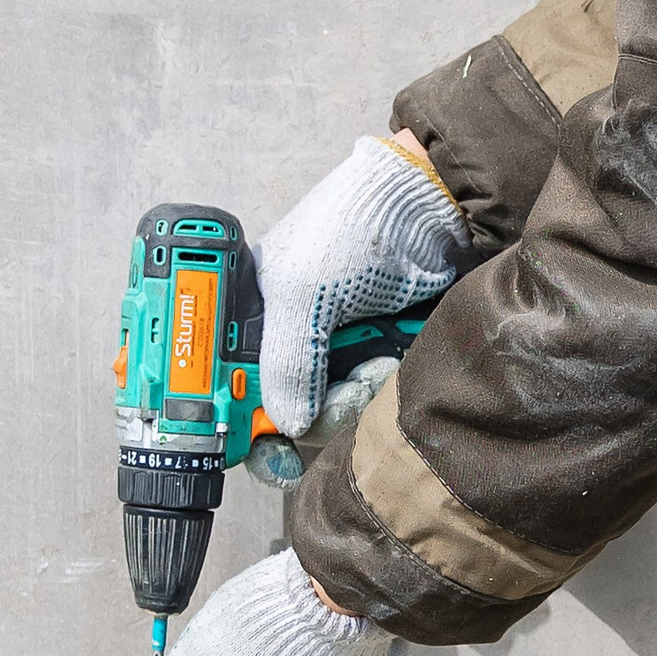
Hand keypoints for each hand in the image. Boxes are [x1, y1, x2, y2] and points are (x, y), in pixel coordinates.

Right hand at [254, 135, 467, 437]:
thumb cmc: (348, 228)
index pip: (234, 384)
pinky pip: (366, 394)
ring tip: (372, 360)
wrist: (422, 207)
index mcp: (252, 315)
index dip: (244, 422)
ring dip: (353, 394)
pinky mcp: (369, 351)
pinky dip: (376, 384)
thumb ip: (286, 363)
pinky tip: (386, 358)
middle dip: (316, 409)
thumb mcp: (301, 293)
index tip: (268, 448)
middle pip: (285, 409)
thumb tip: (286, 426)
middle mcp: (287, 336)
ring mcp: (329, 347)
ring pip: (330, 408)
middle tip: (344, 387)